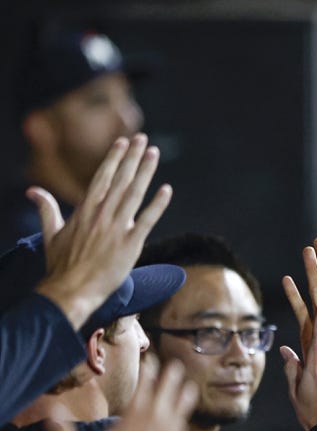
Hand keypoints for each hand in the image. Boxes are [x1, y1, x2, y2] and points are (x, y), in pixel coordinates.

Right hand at [33, 134, 172, 330]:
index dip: (114, 158)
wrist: (71, 290)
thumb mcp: (51, 234)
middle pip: (120, 180)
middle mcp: (101, 214)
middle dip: (132, 158)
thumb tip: (34, 191)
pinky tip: (167, 190)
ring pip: (134, 194)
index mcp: (84, 210)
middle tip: (144, 139)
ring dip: (145, 172)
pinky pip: (147, 220)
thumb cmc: (61, 265)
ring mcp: (116, 228)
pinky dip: (157, 205)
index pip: (102, 177)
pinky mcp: (130, 244)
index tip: (124, 142)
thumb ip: (47, 210)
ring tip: (154, 154)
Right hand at [47, 357, 196, 430]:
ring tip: (191, 388)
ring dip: (180, 407)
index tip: (152, 362)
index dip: (146, 383)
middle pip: (160, 413)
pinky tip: (182, 425)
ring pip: (170, 429)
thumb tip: (54, 411)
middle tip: (178, 365)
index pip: (138, 407)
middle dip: (169, 387)